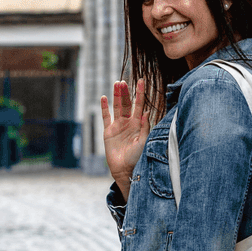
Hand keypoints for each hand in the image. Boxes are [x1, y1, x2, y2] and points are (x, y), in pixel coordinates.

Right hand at [101, 78, 148, 199]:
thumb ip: (145, 126)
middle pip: (127, 103)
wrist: (124, 170)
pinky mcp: (108, 131)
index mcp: (139, 124)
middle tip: (124, 81)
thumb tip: (147, 111)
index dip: (140, 93)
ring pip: (117, 107)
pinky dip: (104, 108)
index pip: (140, 105)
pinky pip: (106, 117)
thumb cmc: (137, 157)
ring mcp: (118, 126)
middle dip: (126, 92)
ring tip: (117, 83)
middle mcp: (129, 123)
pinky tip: (104, 98)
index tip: (141, 81)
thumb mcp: (144, 141)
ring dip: (117, 96)